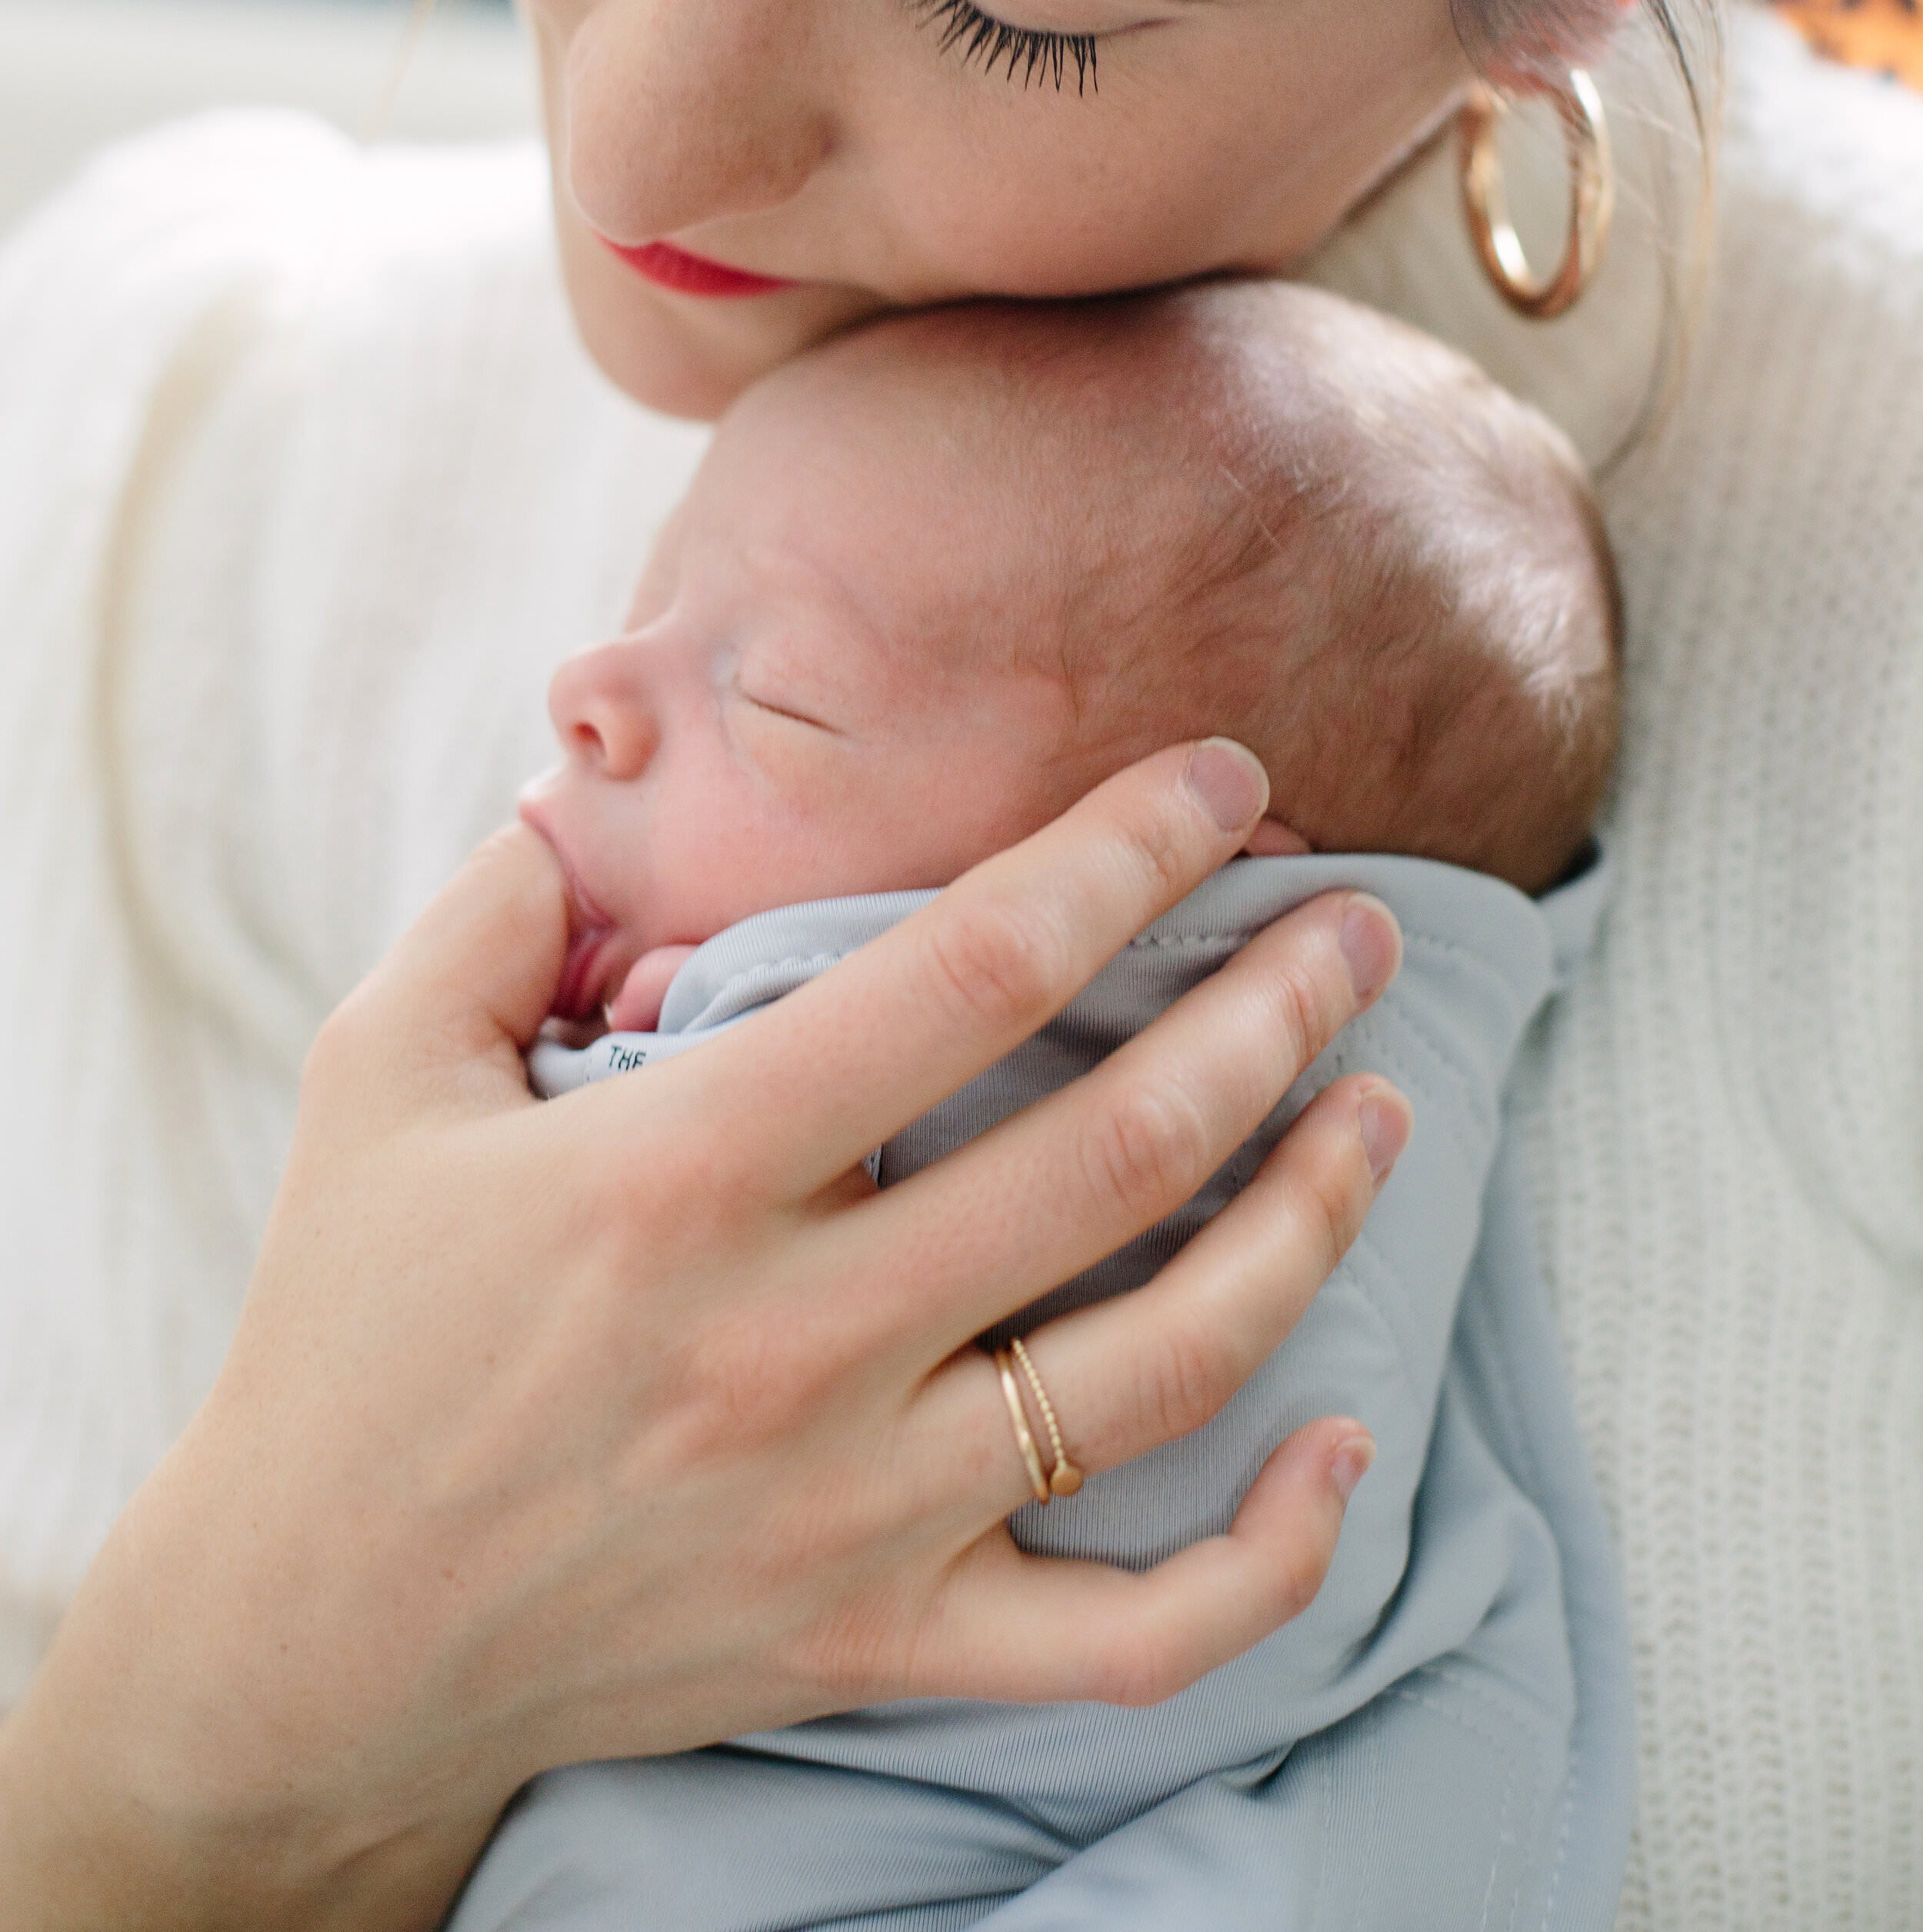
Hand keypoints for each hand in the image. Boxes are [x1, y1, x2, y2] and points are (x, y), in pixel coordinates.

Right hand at [0, 739, 1408, 1931]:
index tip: (1225, 778)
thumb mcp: (372, 1075)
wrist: (307, 1641)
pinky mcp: (879, 1643)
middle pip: (1111, 1155)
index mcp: (677, 1175)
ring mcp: (852, 1512)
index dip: (1122, 855)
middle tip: (1360, 924)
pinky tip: (1345, 1434)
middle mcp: (790, 1342)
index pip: (968, 977)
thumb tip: (597, 766)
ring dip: (1307, 1222)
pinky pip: (1131, 1635)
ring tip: (1385, 1108)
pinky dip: (1270, 1552)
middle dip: (1272, 1012)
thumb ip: (502, 906)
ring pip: (1160, 1367)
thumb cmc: (347, 1331)